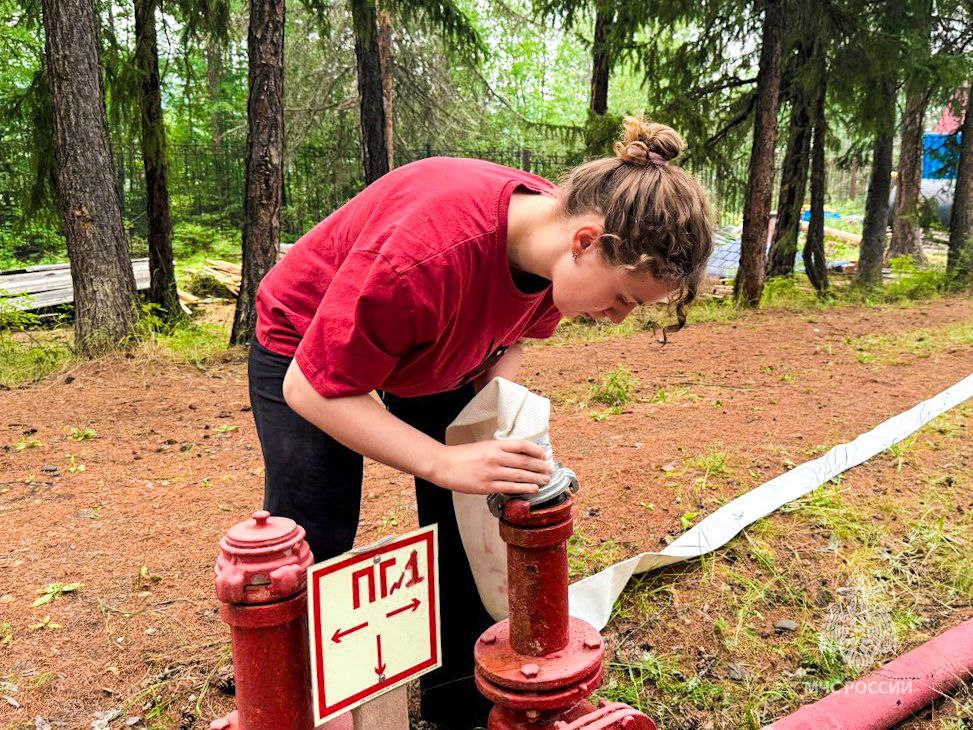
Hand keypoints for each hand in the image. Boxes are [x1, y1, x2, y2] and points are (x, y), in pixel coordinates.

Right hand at [431, 440, 552, 494]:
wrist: (444, 465)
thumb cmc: (463, 456)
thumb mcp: (483, 446)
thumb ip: (500, 450)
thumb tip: (519, 455)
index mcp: (494, 445)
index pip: (521, 445)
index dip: (536, 450)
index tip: (544, 454)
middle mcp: (495, 457)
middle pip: (525, 461)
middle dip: (540, 466)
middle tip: (550, 469)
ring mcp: (492, 472)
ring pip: (520, 475)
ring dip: (536, 478)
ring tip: (546, 480)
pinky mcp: (487, 486)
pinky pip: (510, 487)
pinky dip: (524, 488)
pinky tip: (533, 489)